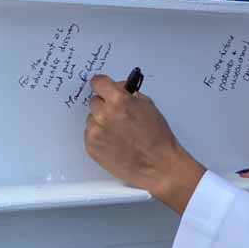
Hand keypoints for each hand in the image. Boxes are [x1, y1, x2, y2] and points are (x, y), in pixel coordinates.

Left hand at [84, 74, 204, 213]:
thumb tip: (118, 88)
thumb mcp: (148, 105)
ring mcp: (95, 131)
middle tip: (118, 115)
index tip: (104, 88)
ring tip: (119, 132)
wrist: (157, 165)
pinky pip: (91, 134)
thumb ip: (129, 94)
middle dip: (105, 105)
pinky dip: (100, 136)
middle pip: (94, 101)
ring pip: (92, 118)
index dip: (103, 85)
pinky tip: (115, 142)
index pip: (98, 82)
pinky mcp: (91, 146)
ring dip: (102, 121)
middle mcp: (103, 114)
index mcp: (118, 100)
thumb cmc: (156, 137)